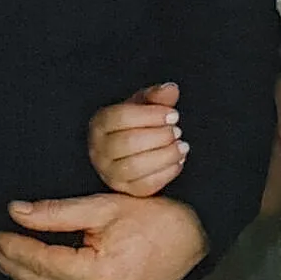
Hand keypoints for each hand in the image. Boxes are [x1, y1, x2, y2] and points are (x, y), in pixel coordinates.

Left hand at [0, 194, 207, 279]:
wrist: (196, 234)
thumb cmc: (158, 218)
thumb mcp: (103, 207)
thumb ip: (56, 212)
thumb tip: (17, 213)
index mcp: (102, 275)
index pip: (45, 262)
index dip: (17, 248)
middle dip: (16, 265)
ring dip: (30, 278)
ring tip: (9, 260)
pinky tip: (40, 273)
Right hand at [89, 82, 186, 196]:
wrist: (132, 147)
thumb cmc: (137, 124)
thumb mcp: (145, 104)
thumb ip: (158, 95)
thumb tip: (170, 89)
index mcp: (100, 123)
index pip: (121, 117)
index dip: (151, 115)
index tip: (173, 115)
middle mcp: (99, 149)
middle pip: (127, 143)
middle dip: (159, 136)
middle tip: (177, 131)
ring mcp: (109, 172)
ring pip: (134, 167)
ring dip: (165, 156)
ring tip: (181, 146)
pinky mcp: (125, 189)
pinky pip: (145, 186)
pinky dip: (166, 173)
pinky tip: (178, 161)